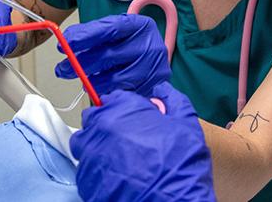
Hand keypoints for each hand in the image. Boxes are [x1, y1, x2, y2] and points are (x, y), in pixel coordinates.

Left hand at [54, 14, 169, 94]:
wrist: (153, 56)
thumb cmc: (129, 43)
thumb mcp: (114, 31)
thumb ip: (90, 33)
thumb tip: (66, 42)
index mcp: (139, 25)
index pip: (108, 29)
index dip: (84, 37)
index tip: (65, 43)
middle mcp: (149, 45)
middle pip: (109, 55)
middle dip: (80, 63)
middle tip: (62, 69)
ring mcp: (153, 68)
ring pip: (114, 79)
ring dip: (92, 82)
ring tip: (82, 81)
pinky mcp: (152, 87)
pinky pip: (122, 93)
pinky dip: (107, 92)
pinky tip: (99, 88)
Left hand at [71, 82, 215, 201]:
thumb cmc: (179, 167)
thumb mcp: (186, 126)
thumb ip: (173, 101)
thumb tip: (164, 92)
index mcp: (122, 110)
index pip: (113, 98)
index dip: (124, 108)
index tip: (132, 118)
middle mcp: (100, 128)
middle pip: (94, 117)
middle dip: (107, 123)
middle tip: (126, 138)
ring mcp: (90, 154)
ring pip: (84, 142)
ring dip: (97, 144)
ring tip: (120, 157)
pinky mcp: (86, 179)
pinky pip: (85, 166)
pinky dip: (96, 168)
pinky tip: (116, 174)